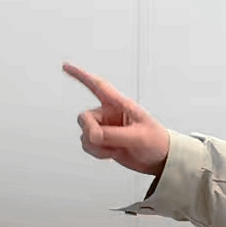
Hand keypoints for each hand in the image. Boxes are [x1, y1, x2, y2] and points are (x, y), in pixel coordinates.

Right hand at [65, 63, 170, 177]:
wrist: (159, 159)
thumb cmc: (156, 142)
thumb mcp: (138, 136)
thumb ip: (114, 135)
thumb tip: (93, 136)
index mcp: (120, 105)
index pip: (98, 86)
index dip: (81, 75)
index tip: (66, 67)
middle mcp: (110, 114)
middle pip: (84, 117)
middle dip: (90, 131)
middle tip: (101, 140)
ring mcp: (105, 128)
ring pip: (85, 134)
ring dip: (96, 146)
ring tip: (115, 148)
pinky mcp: (104, 142)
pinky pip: (88, 146)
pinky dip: (97, 153)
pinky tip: (112, 153)